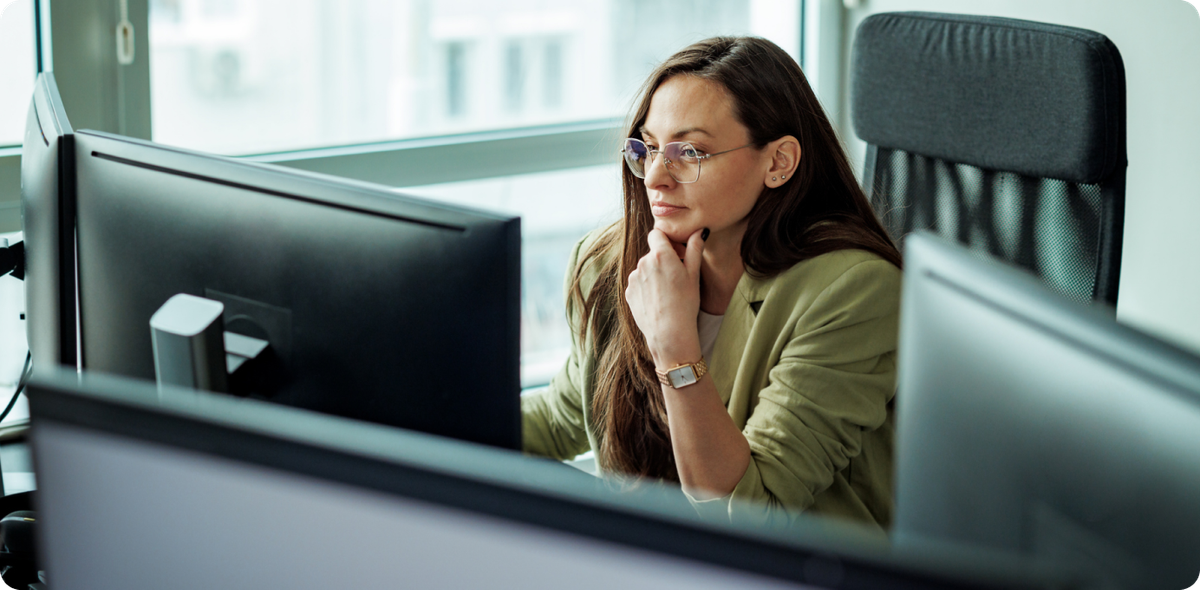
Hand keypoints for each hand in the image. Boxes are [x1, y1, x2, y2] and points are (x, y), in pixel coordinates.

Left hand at [625, 228, 706, 366]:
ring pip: (645, 269)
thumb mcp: (694, 274)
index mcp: (660, 255)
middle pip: (653, 253)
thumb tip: (699, 230)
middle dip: (663, 260)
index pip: (657, 233)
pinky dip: (647, 287)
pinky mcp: (629, 292)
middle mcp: (643, 263)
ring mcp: (634, 278)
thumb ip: (694, 249)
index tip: (677, 252)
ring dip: (654, 274)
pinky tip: (658, 300)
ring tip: (667, 292)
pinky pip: (639, 283)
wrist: (669, 333)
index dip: (667, 240)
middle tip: (677, 277)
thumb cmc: (685, 303)